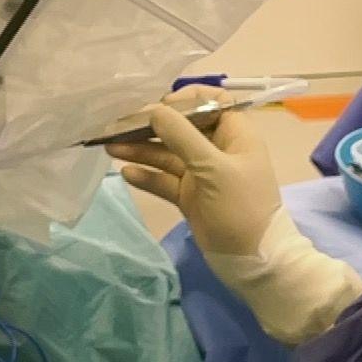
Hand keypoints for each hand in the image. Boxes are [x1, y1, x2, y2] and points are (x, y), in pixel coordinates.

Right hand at [107, 87, 281, 255]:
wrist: (252, 261)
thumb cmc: (240, 207)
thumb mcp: (213, 168)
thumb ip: (182, 137)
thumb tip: (154, 110)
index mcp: (235, 135)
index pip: (211, 102)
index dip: (185, 99)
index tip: (159, 106)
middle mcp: (218, 150)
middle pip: (182, 128)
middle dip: (152, 125)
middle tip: (118, 125)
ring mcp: (202, 174)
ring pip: (168, 155)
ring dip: (142, 150)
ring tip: (109, 147)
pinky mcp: (190, 197)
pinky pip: (164, 180)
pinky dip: (147, 176)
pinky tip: (126, 174)